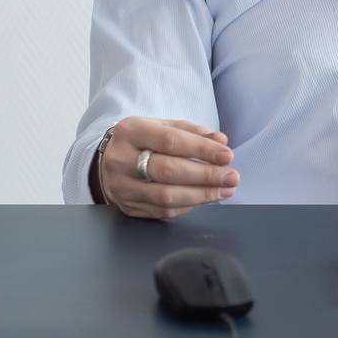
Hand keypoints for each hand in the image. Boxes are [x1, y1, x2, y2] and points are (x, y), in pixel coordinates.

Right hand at [100, 116, 239, 219]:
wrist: (106, 161)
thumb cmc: (142, 141)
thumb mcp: (162, 126)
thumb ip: (192, 132)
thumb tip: (220, 141)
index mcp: (131, 131)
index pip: (170, 141)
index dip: (201, 150)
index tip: (227, 155)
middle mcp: (121, 159)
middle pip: (168, 171)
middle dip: (205, 176)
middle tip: (231, 177)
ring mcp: (122, 187)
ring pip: (165, 196)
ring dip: (201, 195)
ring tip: (225, 190)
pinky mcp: (127, 207)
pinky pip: (162, 211)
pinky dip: (189, 206)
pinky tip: (205, 198)